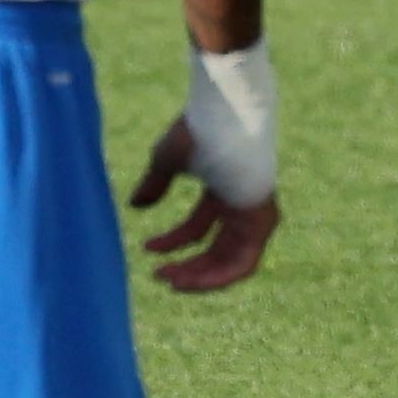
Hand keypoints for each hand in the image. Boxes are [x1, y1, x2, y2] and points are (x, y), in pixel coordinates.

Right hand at [130, 118, 280, 292]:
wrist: (224, 116)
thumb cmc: (199, 130)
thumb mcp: (168, 160)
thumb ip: (154, 184)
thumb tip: (135, 206)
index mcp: (224, 189)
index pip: (199, 226)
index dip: (173, 241)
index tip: (148, 247)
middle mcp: (242, 205)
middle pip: (217, 248)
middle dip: (188, 265)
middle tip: (159, 275)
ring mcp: (255, 214)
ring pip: (230, 261)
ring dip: (200, 276)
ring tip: (170, 282)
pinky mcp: (262, 222)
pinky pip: (243, 264)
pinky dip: (218, 277)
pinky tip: (189, 281)